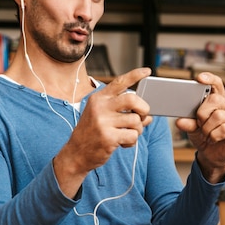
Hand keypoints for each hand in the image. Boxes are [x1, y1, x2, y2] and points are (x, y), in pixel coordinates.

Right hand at [53, 67, 152, 197]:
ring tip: (128, 134)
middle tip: (142, 116)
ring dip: (137, 129)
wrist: (76, 154)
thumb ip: (122, 111)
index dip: (135, 75)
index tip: (147, 71)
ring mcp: (103, 122)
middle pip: (133, 99)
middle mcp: (100, 107)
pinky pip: (133, 135)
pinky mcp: (108, 137)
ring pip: (135, 120)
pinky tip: (123, 143)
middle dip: (144, 108)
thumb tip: (148, 115)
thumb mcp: (101, 115)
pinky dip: (132, 141)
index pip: (120, 82)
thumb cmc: (92, 132)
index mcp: (99, 98)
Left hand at [176, 72, 224, 183]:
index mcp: (218, 98)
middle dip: (202, 113)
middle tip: (199, 123)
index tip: (199, 78)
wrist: (212, 154)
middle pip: (214, 99)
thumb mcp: (192, 128)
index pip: (216, 83)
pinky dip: (213, 136)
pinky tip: (212, 139)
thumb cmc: (204, 135)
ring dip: (207, 128)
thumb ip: (187, 122)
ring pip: (218, 116)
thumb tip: (180, 121)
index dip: (209, 78)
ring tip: (205, 134)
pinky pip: (223, 129)